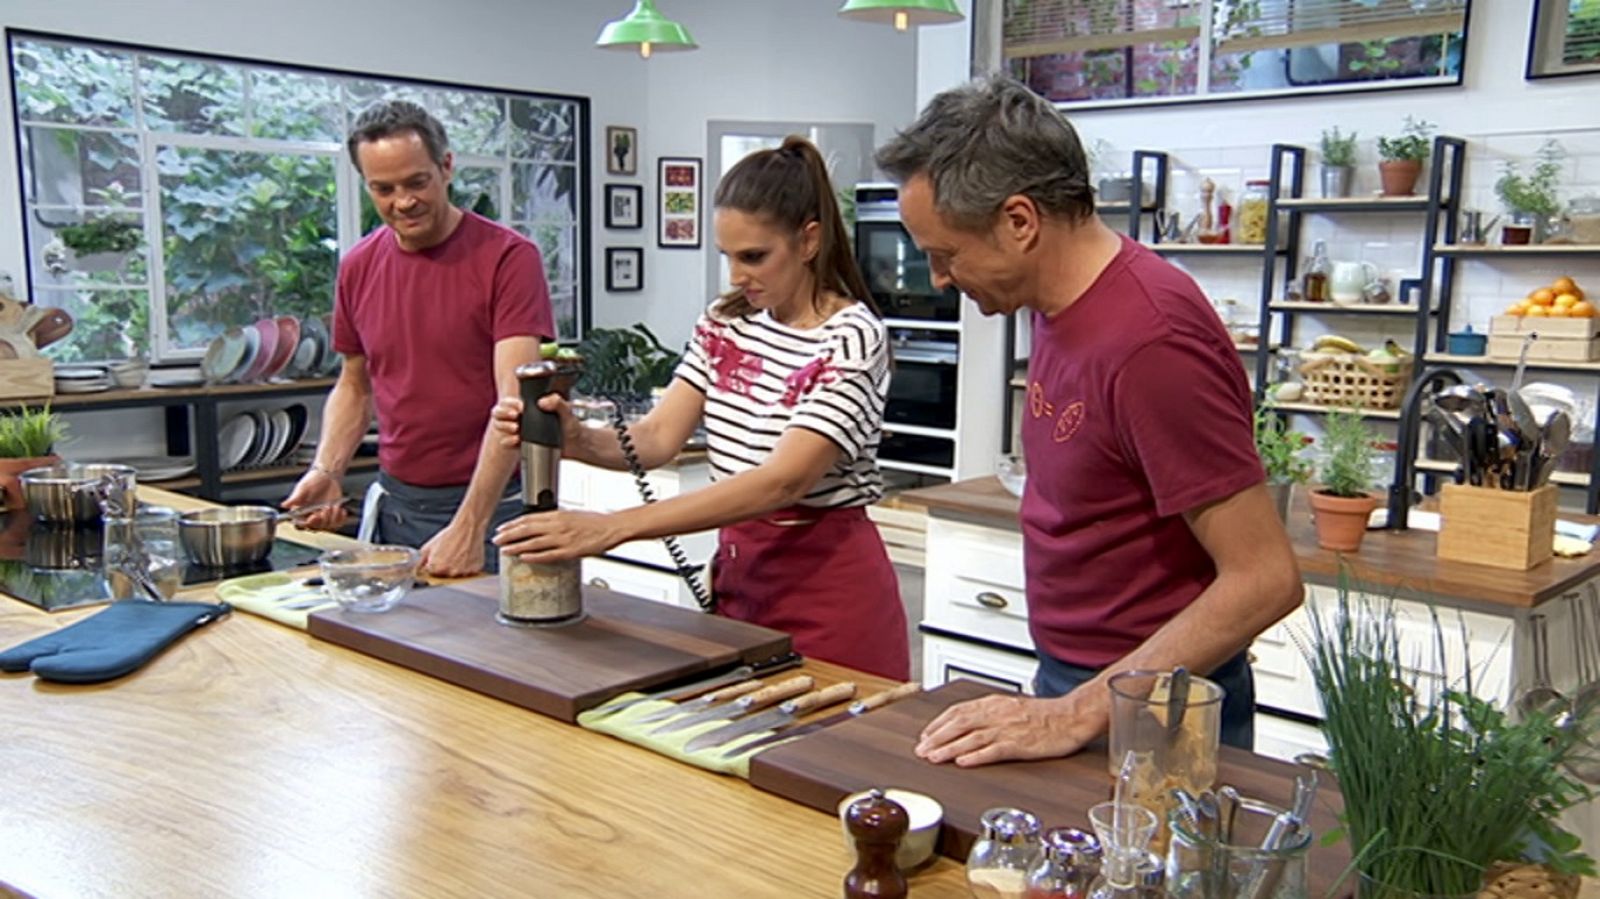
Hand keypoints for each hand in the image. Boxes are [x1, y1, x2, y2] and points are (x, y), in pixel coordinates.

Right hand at [282, 468, 347, 530]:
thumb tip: (284, 505)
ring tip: (334, 505)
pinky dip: (340, 518)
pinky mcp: (333, 516)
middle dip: (322, 519)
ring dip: (332, 517)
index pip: (301, 525)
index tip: (314, 516)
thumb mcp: (303, 488)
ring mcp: (322, 518)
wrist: (327, 476)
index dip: (307, 524)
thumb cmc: (313, 480)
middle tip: (326, 507)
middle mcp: (310, 517)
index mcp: (300, 512)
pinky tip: (341, 510)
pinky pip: (337, 524)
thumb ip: (295, 498)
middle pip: (315, 527)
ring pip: (327, 527)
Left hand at [418, 520, 485, 576]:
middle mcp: (451, 572)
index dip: (433, 570)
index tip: (435, 563)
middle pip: (445, 578)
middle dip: (444, 570)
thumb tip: (418, 569)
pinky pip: (469, 572)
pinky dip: (467, 567)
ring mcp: (464, 572)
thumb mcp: (429, 546)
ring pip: (457, 576)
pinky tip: (466, 556)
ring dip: (456, 569)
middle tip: (448, 557)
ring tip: (458, 555)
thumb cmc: (450, 535)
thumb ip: (421, 561)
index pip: (431, 577)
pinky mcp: (475, 569)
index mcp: (437, 568)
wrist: (468, 528)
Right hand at [490, 394, 579, 450]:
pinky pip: (506, 442)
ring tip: (515, 428)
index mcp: (529, 406)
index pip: (509, 401)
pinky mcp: (521, 444)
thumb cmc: (571, 425)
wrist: (575, 444)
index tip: (519, 408)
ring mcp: (520, 430)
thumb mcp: (567, 411)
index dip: (510, 403)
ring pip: (500, 426)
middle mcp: (521, 417)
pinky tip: (516, 440)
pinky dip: (508, 441)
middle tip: (515, 416)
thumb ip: (558, 402)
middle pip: (499, 412)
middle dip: (502, 414)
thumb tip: (543, 402)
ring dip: (503, 427)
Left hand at [492, 509, 627, 563]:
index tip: (502, 528)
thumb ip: (555, 519)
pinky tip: (524, 557)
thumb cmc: (594, 522)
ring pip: (534, 543)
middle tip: (496, 540)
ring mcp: (563, 539)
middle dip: (509, 535)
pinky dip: (534, 556)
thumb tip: (540, 523)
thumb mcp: (572, 514)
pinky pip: (548, 555)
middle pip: (527, 529)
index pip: (529, 518)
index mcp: (558, 515)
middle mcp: (558, 525)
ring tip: (504, 550)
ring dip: (516, 546)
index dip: (512, 524)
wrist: (612, 527)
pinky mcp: (570, 551)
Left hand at [914, 694, 1099, 766]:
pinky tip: (963, 762)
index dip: (938, 723)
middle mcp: (997, 714)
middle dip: (937, 737)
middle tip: (921, 749)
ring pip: (970, 737)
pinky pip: (993, 750)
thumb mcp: (1011, 707)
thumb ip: (989, 714)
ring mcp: (1007, 729)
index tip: (926, 735)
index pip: (958, 711)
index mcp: (994, 704)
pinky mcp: (1019, 744)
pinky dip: (976, 756)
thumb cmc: (1045, 715)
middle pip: (959, 724)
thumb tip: (967, 723)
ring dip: (948, 748)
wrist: (1071, 717)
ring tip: (933, 758)